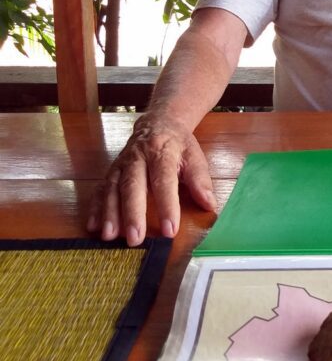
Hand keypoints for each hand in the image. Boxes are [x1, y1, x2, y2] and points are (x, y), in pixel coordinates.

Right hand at [87, 114, 216, 246]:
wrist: (158, 122)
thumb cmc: (178, 145)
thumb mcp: (194, 156)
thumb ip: (200, 180)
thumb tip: (209, 204)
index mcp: (162, 152)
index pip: (164, 180)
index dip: (167, 206)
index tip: (170, 230)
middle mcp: (138, 157)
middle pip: (132, 185)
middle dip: (132, 213)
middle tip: (135, 238)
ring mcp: (121, 164)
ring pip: (112, 188)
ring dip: (109, 213)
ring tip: (109, 236)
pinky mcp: (111, 170)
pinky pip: (101, 188)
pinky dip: (95, 207)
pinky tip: (92, 226)